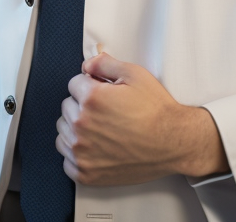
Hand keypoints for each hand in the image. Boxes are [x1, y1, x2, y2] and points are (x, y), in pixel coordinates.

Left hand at [55, 52, 228, 186]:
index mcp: (91, 99)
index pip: (73, 83)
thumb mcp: (134, 74)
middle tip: (105, 110)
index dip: (90, 84)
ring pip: (63, 131)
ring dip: (77, 127)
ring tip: (101, 127)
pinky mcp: (86, 173)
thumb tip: (86, 64)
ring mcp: (82, 152)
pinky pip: (67, 159)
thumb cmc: (156, 110)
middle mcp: (82, 125)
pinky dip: (77, 153)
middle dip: (82, 104)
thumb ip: (104, 63)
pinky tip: (96, 146)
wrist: (172, 142)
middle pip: (67, 106)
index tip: (102, 92)